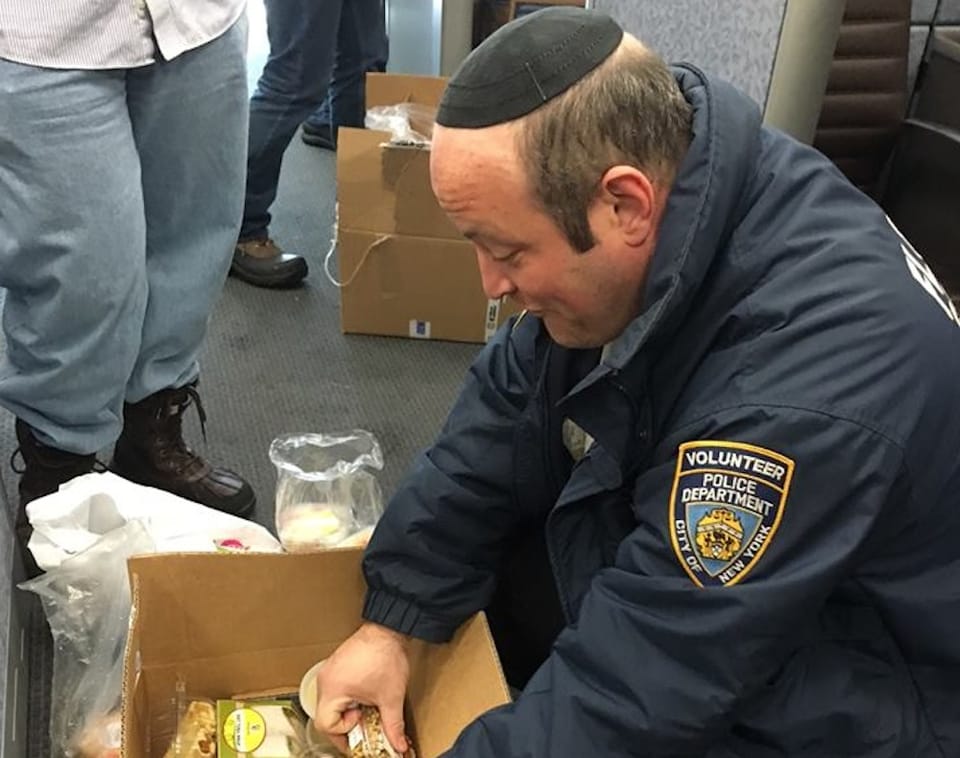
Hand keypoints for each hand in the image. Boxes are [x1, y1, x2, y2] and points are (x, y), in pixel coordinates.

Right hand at [315, 622, 410, 753]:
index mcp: (333, 689)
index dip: (344, 734)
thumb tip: (397, 744)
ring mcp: (329, 671)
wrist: (388, 629)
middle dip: (346, 724)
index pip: (325, 725)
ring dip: (347, 711)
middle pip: (326, 716)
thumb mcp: (391, 697)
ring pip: (331, 703)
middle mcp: (326, 680)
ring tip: (366, 708)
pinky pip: (335, 690)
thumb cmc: (385, 656)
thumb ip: (393, 726)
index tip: (361, 734)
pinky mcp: (336, 665)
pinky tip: (364, 696)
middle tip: (365, 725)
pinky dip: (347, 699)